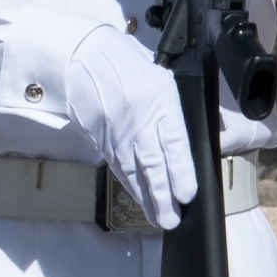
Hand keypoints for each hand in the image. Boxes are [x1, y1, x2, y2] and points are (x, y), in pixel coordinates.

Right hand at [57, 22, 197, 229]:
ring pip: (131, 170)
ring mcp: (114, 131)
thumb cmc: (131, 67)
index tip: (186, 195)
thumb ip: (178, 113)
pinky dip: (128, 183)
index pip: (172, 143)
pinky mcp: (98, 136)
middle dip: (161, 196)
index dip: (180, 171)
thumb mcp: (166, 82)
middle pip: (150, 164)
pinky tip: (137, 196)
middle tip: (171, 220)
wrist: (85, 57)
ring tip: (158, 218)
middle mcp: (136, 120)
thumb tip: (191, 146)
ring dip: (145, 197)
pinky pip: (116, 165)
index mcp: (158, 102)